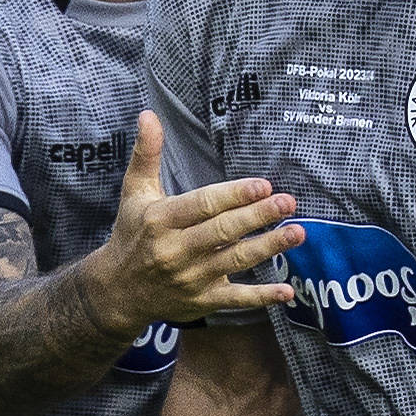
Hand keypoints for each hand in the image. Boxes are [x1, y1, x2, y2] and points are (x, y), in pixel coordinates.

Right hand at [84, 112, 302, 329]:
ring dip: (269, 247)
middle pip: (223, 232)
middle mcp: (175, 251)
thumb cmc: (132, 233)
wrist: (116, 291)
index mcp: (160, 220)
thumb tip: (149, 114)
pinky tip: (287, 291)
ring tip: (298, 232)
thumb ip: (146, 154)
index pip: (202, 205)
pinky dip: (262, 297)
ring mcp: (190, 278)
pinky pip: (236, 300)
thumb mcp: (134, 192)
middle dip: (257, 217)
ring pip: (235, 261)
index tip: (263, 184)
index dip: (234, 196)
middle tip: (288, 202)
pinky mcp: (202, 301)